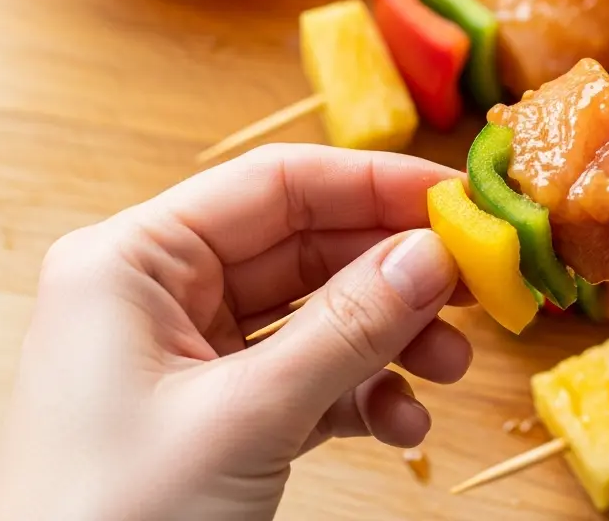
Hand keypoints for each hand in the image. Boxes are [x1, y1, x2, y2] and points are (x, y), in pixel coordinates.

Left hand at [0, 145, 471, 520]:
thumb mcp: (243, 418)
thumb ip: (346, 329)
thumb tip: (434, 255)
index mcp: (133, 263)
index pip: (276, 185)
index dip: (374, 185)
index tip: (457, 201)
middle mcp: (160, 295)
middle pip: (307, 248)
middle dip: (393, 274)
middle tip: (475, 286)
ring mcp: (188, 357)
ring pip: (316, 315)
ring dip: (390, 339)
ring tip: (449, 368)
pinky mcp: (216, 413)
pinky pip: (308, 377)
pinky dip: (362, 395)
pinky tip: (403, 422)